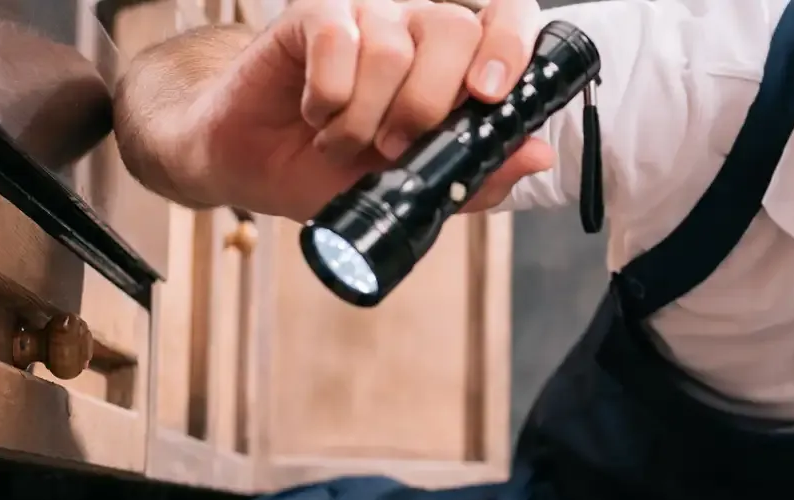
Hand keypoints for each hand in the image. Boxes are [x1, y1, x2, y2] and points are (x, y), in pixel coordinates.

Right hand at [181, 0, 553, 219]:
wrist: (254, 164)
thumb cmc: (336, 168)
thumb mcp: (415, 188)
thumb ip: (479, 174)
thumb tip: (539, 156)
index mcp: (452, 58)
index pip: (505, 19)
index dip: (510, 46)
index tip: (490, 95)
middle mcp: (414, 24)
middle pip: (454, 31)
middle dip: (429, 104)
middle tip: (395, 146)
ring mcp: (366, 13)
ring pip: (392, 49)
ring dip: (366, 116)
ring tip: (343, 141)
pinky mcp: (314, 13)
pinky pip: (338, 41)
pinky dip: (328, 98)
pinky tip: (316, 114)